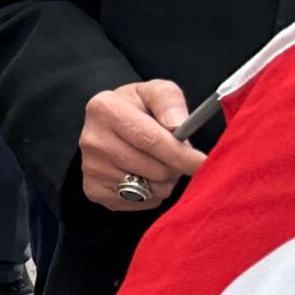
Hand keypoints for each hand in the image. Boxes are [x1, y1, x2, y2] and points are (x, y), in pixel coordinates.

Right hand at [80, 80, 207, 212]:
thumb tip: (177, 125)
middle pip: (153, 169)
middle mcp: (92, 140)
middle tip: (174, 156)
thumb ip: (169, 100)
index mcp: (105, 109)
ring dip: (163, 181)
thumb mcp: (154, 91)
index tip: (204, 163)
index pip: (151, 140)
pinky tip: (142, 176)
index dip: (181, 155)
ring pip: (148, 189)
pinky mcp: (93, 190)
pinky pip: (138, 203)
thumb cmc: (138, 108)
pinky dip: (149, 194)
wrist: (108, 125)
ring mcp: (90, 168)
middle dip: (175, 167)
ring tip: (157, 164)